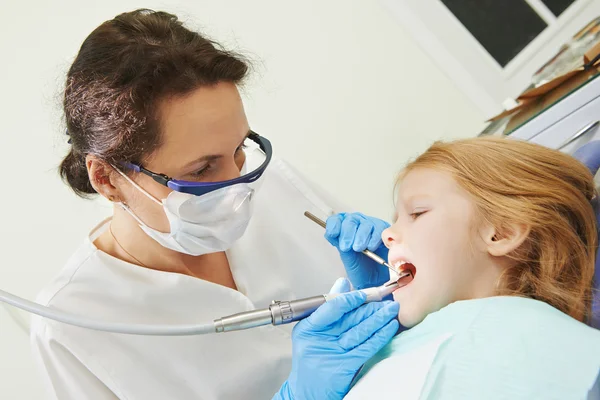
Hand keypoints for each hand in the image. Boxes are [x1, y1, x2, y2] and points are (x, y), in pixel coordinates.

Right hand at [273, 278, 398, 399]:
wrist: (308, 391)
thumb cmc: (310, 358)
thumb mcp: (311, 330)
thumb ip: (329, 307)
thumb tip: (343, 283)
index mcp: (308, 328)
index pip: (331, 308)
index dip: (350, 299)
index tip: (364, 293)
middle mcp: (320, 340)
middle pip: (350, 318)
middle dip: (371, 307)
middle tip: (386, 298)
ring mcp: (334, 354)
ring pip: (361, 331)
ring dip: (379, 318)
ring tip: (392, 309)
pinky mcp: (347, 366)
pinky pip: (368, 347)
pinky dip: (380, 335)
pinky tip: (390, 327)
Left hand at [325, 213, 390, 288]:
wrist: (373, 279)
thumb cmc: (359, 266)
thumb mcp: (346, 255)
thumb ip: (339, 243)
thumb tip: (330, 233)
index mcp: (344, 227)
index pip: (337, 219)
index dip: (334, 225)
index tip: (333, 234)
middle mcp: (358, 224)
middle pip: (351, 220)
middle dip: (347, 233)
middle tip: (346, 246)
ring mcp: (372, 226)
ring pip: (365, 224)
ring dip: (361, 237)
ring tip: (358, 249)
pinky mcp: (384, 231)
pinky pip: (379, 230)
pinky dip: (374, 238)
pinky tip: (370, 247)